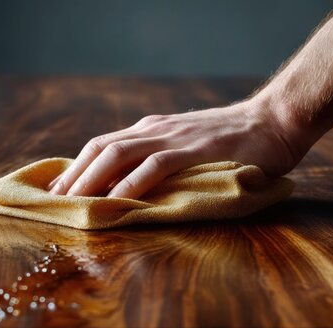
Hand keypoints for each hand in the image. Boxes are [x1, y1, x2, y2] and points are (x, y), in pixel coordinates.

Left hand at [47, 98, 305, 198]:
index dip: (76, 167)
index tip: (59, 191)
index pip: (102, 145)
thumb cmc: (236, 142)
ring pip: (119, 154)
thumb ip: (164, 160)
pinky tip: (115, 201)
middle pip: (100, 148)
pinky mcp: (194, 149)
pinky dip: (130, 184)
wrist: (276, 120)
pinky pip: (154, 166)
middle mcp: (155, 129)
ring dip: (92, 179)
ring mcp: (173, 137)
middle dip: (74, 175)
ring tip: (74, 203)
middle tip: (55, 201)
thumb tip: (134, 188)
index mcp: (152, 130)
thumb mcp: (190, 147)